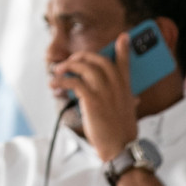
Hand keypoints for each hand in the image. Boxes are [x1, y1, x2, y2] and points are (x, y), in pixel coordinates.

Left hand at [49, 40, 137, 160]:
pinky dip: (61, 81)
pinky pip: (74, 83)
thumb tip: (132, 98)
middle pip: (98, 60)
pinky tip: (54, 84)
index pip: (125, 63)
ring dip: (68, 66)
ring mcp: (104, 91)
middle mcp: (116, 85)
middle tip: (70, 61)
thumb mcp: (127, 111)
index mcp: (126, 87)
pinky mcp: (92, 100)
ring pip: (84, 67)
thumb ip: (126, 100)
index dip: (124, 49)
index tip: (123, 37)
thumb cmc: (121, 132)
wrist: (120, 147)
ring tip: (58, 71)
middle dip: (81, 57)